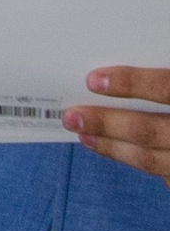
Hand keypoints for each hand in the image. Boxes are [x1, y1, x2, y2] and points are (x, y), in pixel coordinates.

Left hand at [64, 68, 169, 186]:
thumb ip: (161, 78)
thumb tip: (127, 56)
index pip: (165, 88)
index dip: (132, 83)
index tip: (93, 80)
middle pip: (148, 131)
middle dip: (106, 124)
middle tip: (71, 116)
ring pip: (149, 160)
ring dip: (111, 147)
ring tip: (82, 134)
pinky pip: (160, 174)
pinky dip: (132, 159)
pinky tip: (110, 147)